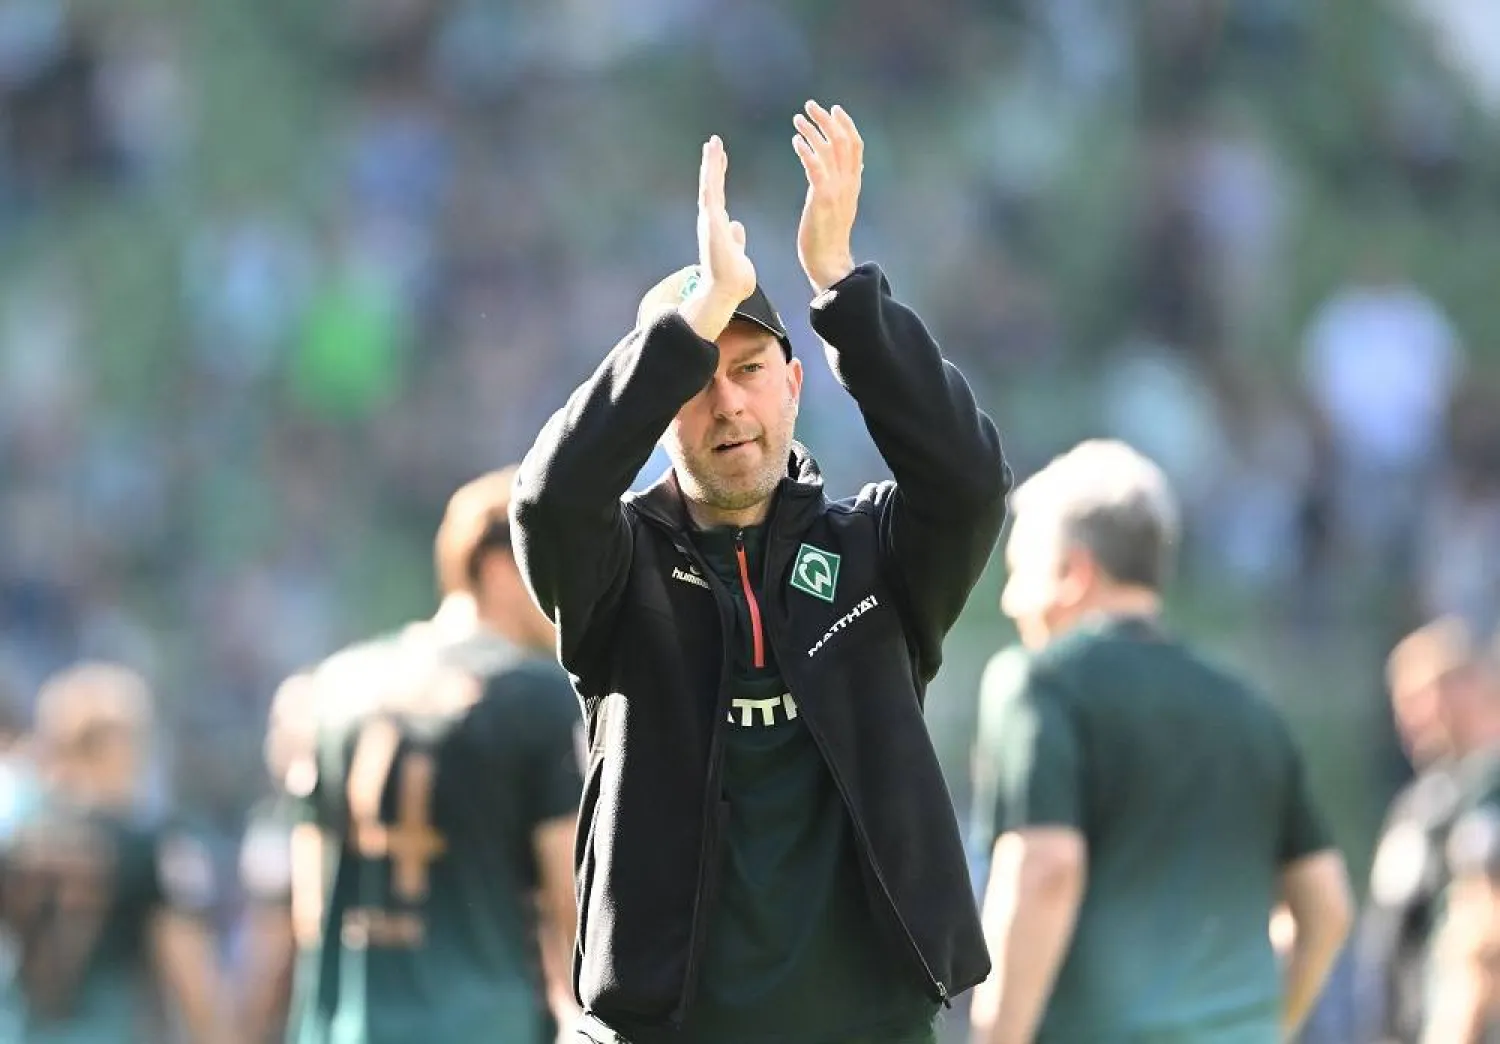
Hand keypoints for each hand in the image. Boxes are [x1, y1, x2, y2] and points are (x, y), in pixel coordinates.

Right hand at [694, 135, 756, 304]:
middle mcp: (710, 221)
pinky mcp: (710, 219)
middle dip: (713, 165)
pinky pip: (710, 189)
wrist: (726, 291)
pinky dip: (711, 171)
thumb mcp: (738, 254)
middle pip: (712, 186)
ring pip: (709, 184)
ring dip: (710, 163)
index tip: (721, 160)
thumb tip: (737, 226)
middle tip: (714, 144)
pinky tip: (712, 154)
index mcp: (718, 227)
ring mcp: (708, 219)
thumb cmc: (733, 279)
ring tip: (712, 142)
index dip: (719, 177)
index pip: (719, 197)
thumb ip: (736, 239)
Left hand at [793, 100, 861, 293]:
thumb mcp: (843, 205)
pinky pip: (816, 168)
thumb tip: (855, 164)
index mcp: (853, 184)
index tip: (833, 109)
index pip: (855, 145)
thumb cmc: (828, 237)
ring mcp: (837, 191)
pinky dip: (806, 150)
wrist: (828, 263)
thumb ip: (847, 183)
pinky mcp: (822, 199)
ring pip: (830, 150)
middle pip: (844, 141)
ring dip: (813, 130)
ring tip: (797, 118)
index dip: (846, 124)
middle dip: (827, 119)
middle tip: (810, 105)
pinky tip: (795, 141)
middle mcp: (848, 183)